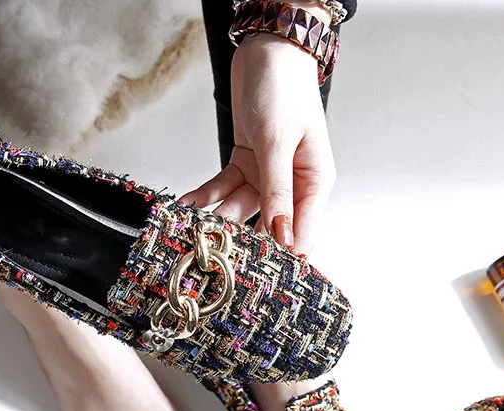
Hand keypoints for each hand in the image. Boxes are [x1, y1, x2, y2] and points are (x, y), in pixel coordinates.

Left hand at [181, 31, 335, 255]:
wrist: (268, 48)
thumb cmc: (285, 87)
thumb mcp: (278, 141)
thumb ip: (277, 190)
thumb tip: (282, 234)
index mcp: (314, 181)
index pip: (301, 230)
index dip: (281, 252)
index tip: (258, 269)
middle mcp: (293, 183)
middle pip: (268, 223)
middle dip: (242, 236)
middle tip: (218, 251)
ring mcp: (268, 175)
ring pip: (242, 208)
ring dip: (219, 215)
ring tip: (197, 225)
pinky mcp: (247, 165)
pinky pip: (225, 187)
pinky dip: (208, 195)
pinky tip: (190, 203)